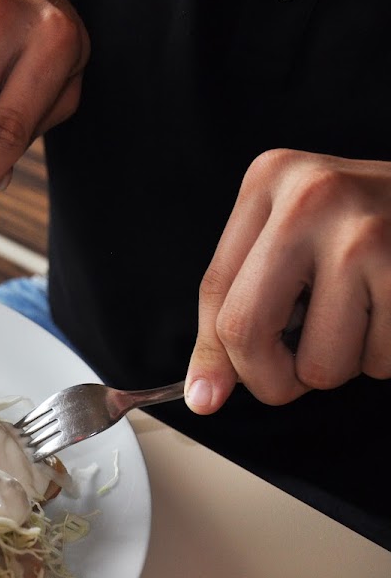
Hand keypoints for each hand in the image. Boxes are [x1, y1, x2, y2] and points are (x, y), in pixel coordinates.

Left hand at [186, 149, 390, 413]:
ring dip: (341, 365)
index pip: (215, 293)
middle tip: (297, 373)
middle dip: (269, 377)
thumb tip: (205, 395)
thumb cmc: (369, 228)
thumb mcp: (294, 240)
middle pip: (246, 330)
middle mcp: (311, 198)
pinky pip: (379, 362)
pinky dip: (383, 358)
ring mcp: (366, 234)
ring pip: (321, 365)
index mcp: (269, 181)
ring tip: (364, 317)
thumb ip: (242, 306)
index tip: (208, 397)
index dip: (213, 356)